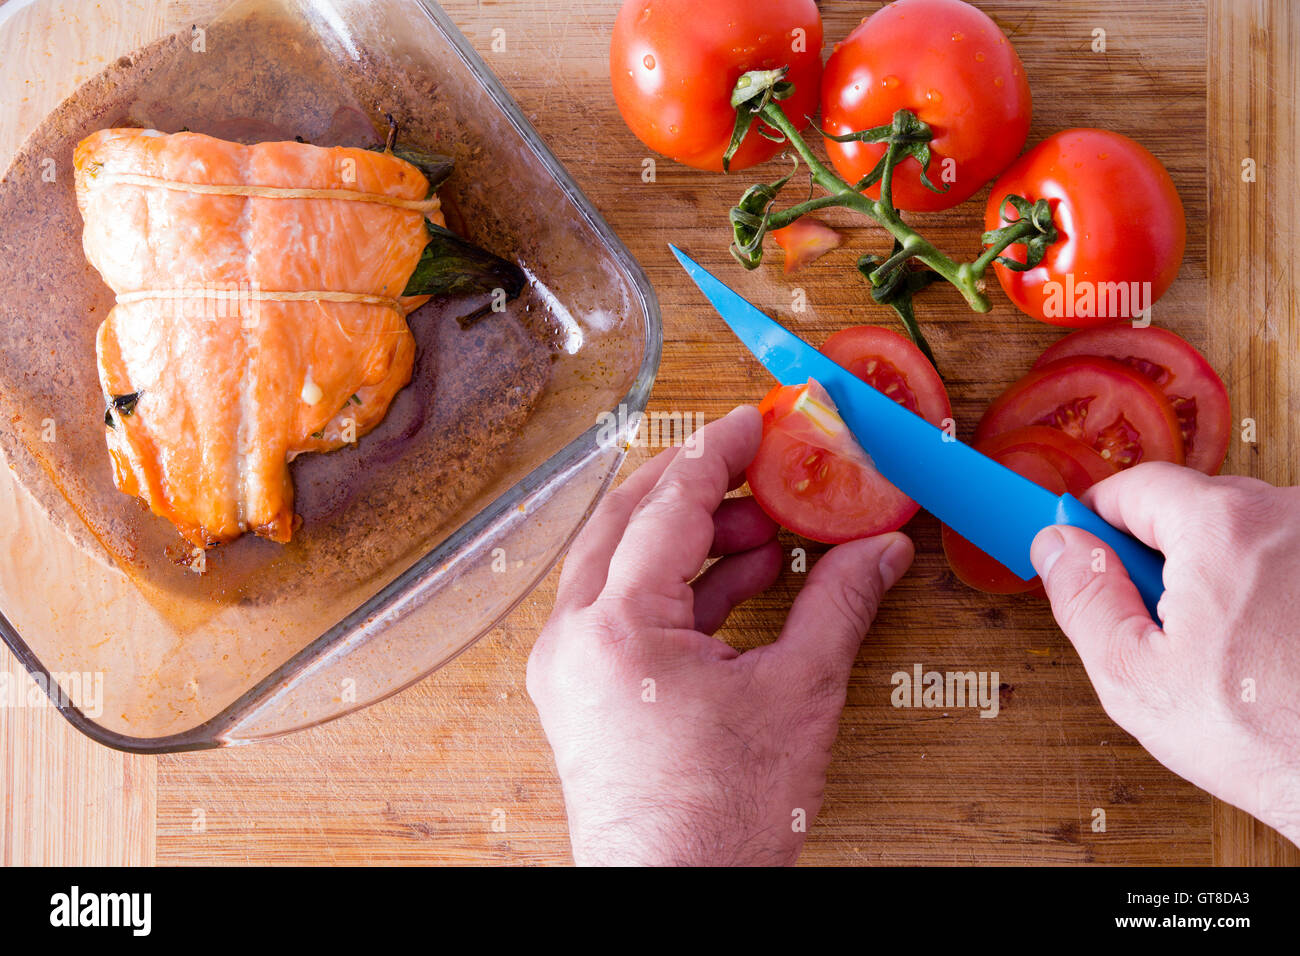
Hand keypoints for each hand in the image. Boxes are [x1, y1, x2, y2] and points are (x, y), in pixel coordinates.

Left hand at [527, 405, 912, 864]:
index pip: (668, 504)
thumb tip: (879, 550)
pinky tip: (739, 584)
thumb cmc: (720, 820)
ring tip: (764, 533)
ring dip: (690, 538)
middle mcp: (575, 638)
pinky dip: (677, 588)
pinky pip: (622, 611)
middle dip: (695, 486)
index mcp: (617, 626)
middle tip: (756, 467)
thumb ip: (837, 606)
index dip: (718, 453)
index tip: (754, 421)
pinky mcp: (581, 694)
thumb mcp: (797, 697)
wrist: (676, 899)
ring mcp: (569, 667)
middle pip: (627, 520)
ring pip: (619, 563)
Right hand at [1031, 462, 1299, 845]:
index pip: (1134, 486)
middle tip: (1146, 621)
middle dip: (1156, 554)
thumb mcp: (1134, 677)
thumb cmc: (1273, 741)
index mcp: (1225, 527)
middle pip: (1191, 507)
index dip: (1094, 519)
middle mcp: (1288, 518)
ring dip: (1212, 573)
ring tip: (1212, 647)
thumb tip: (1057, 548)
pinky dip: (1262, 589)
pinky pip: (1283, 560)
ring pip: (1241, 535)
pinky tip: (1258, 648)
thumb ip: (1083, 598)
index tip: (1078, 548)